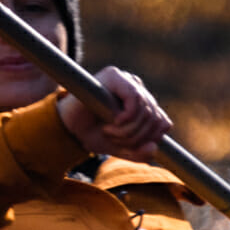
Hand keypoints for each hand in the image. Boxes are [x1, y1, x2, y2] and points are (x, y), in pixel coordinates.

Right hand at [57, 67, 171, 161]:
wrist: (67, 128)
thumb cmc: (93, 134)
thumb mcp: (121, 149)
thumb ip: (140, 153)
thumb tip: (154, 147)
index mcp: (144, 104)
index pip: (163, 123)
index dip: (150, 139)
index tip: (130, 147)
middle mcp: (138, 89)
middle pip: (154, 118)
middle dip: (135, 137)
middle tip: (114, 140)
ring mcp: (127, 80)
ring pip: (146, 110)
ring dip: (128, 130)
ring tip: (109, 132)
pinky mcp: (114, 76)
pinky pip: (135, 98)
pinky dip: (127, 117)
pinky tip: (113, 122)